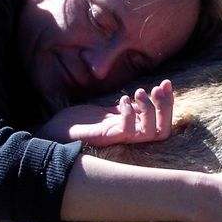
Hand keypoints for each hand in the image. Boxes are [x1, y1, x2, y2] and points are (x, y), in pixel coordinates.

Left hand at [37, 80, 173, 145]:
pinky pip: (126, 131)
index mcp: (132, 129)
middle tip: (158, 87)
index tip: (166, 83)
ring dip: (149, 109)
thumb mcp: (105, 111)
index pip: (162, 123)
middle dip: (165, 107)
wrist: (53, 133)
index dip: (168, 103)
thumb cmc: (78, 123)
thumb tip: (141, 96)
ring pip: (149, 133)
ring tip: (138, 92)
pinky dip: (129, 114)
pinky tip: (123, 99)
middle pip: (163, 131)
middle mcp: (129, 137)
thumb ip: (123, 109)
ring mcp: (118, 138)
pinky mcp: (105, 138)